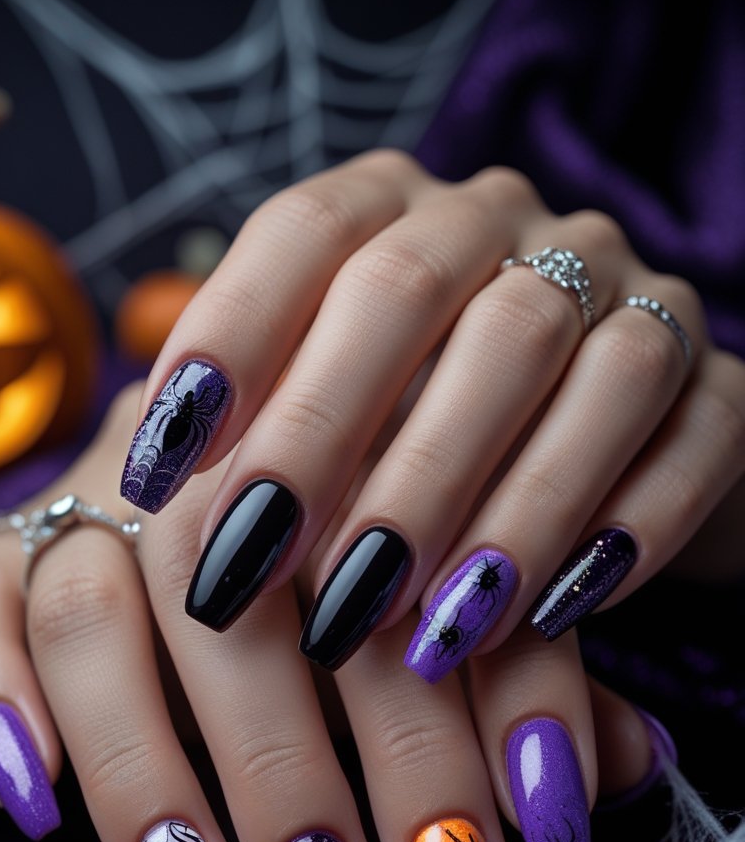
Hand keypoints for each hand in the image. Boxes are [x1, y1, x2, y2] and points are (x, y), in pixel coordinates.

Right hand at [0, 383, 669, 841]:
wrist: (247, 416)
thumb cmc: (377, 529)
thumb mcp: (466, 589)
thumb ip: (536, 672)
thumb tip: (621, 766)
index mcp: (357, 445)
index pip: (407, 596)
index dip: (449, 740)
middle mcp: (222, 462)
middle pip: (244, 614)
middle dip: (295, 781)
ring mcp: (109, 495)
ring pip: (95, 620)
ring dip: (147, 778)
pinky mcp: (19, 533)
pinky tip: (42, 805)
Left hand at [118, 151, 743, 678]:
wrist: (616, 463)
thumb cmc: (436, 453)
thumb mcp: (341, 435)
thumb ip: (267, 445)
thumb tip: (153, 517)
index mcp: (404, 213)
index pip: (306, 233)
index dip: (225, 339)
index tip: (158, 471)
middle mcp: (517, 230)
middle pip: (419, 289)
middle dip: (332, 434)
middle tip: (265, 564)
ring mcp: (634, 294)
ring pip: (566, 364)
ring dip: (486, 505)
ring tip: (415, 628)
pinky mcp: (722, 386)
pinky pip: (693, 439)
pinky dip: (621, 530)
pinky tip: (551, 616)